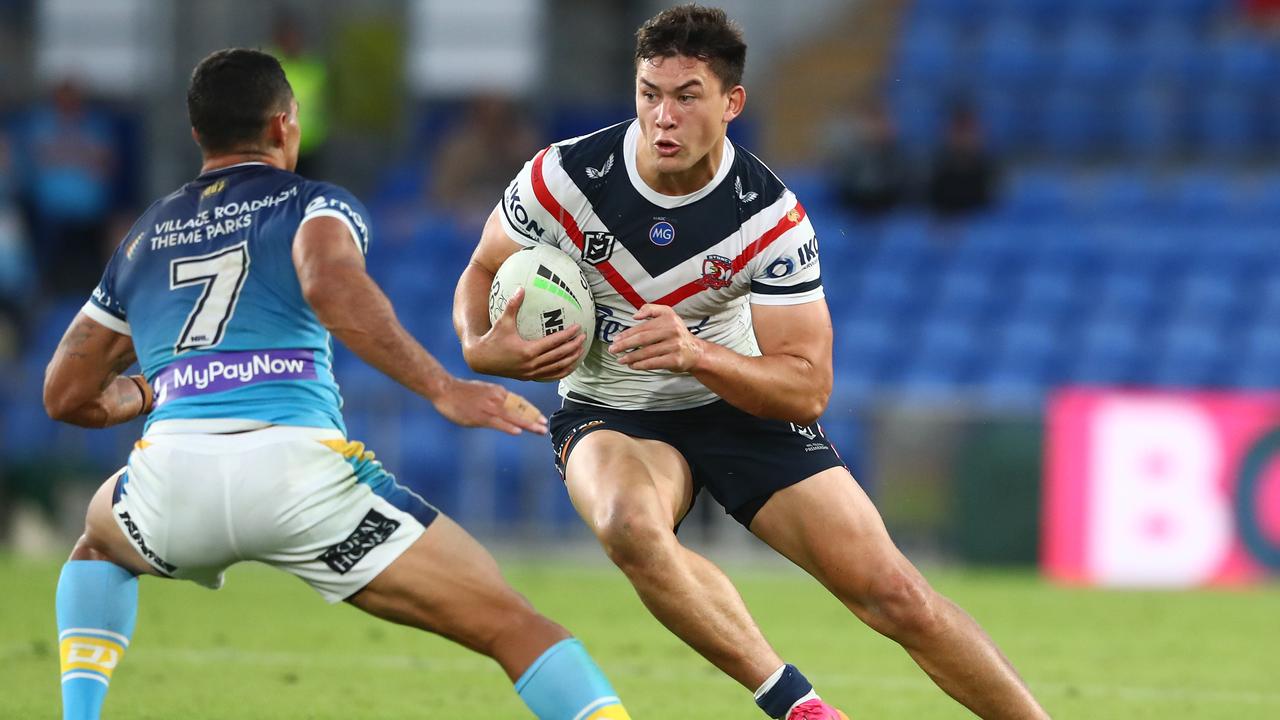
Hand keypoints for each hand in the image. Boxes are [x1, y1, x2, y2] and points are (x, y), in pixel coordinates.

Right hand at [431, 376, 547, 434]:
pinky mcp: (481, 416)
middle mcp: (498, 398)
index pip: (519, 402)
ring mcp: (490, 407)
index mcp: (499, 392)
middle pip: (520, 409)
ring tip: (540, 430)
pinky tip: (518, 431)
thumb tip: (505, 406)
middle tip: (545, 426)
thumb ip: (496, 398)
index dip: (531, 410)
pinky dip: (509, 426)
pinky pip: (498, 422)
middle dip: (534, 418)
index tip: (541, 417)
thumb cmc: (461, 391)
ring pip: (513, 416)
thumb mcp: (484, 391)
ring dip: (528, 424)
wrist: (445, 389)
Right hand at [462, 287, 586, 380]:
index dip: (567, 335)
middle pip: (559, 356)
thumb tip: (521, 288)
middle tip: (584, 337)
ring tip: (581, 351)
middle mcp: (531, 364)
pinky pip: (550, 376)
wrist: (481, 360)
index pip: (554, 342)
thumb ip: (513, 305)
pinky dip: (562, 371)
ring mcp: (531, 373)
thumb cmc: (492, 339)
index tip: (578, 328)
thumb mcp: (502, 322)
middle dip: (574, 346)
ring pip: (557, 368)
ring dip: (571, 359)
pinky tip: (569, 365)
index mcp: (527, 351)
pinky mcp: (529, 378)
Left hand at [608, 303, 703, 372]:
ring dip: (631, 357)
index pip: (643, 327)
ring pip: (647, 352)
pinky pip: (654, 363)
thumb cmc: (677, 333)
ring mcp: (674, 347)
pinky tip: (632, 365)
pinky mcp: (675, 360)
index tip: (616, 339)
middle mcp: (673, 332)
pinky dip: (641, 365)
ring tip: (620, 359)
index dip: (627, 334)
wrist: (695, 351)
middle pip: (643, 339)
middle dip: (625, 345)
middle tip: (613, 350)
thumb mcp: (667, 314)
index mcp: (668, 319)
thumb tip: (635, 316)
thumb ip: (650, 309)